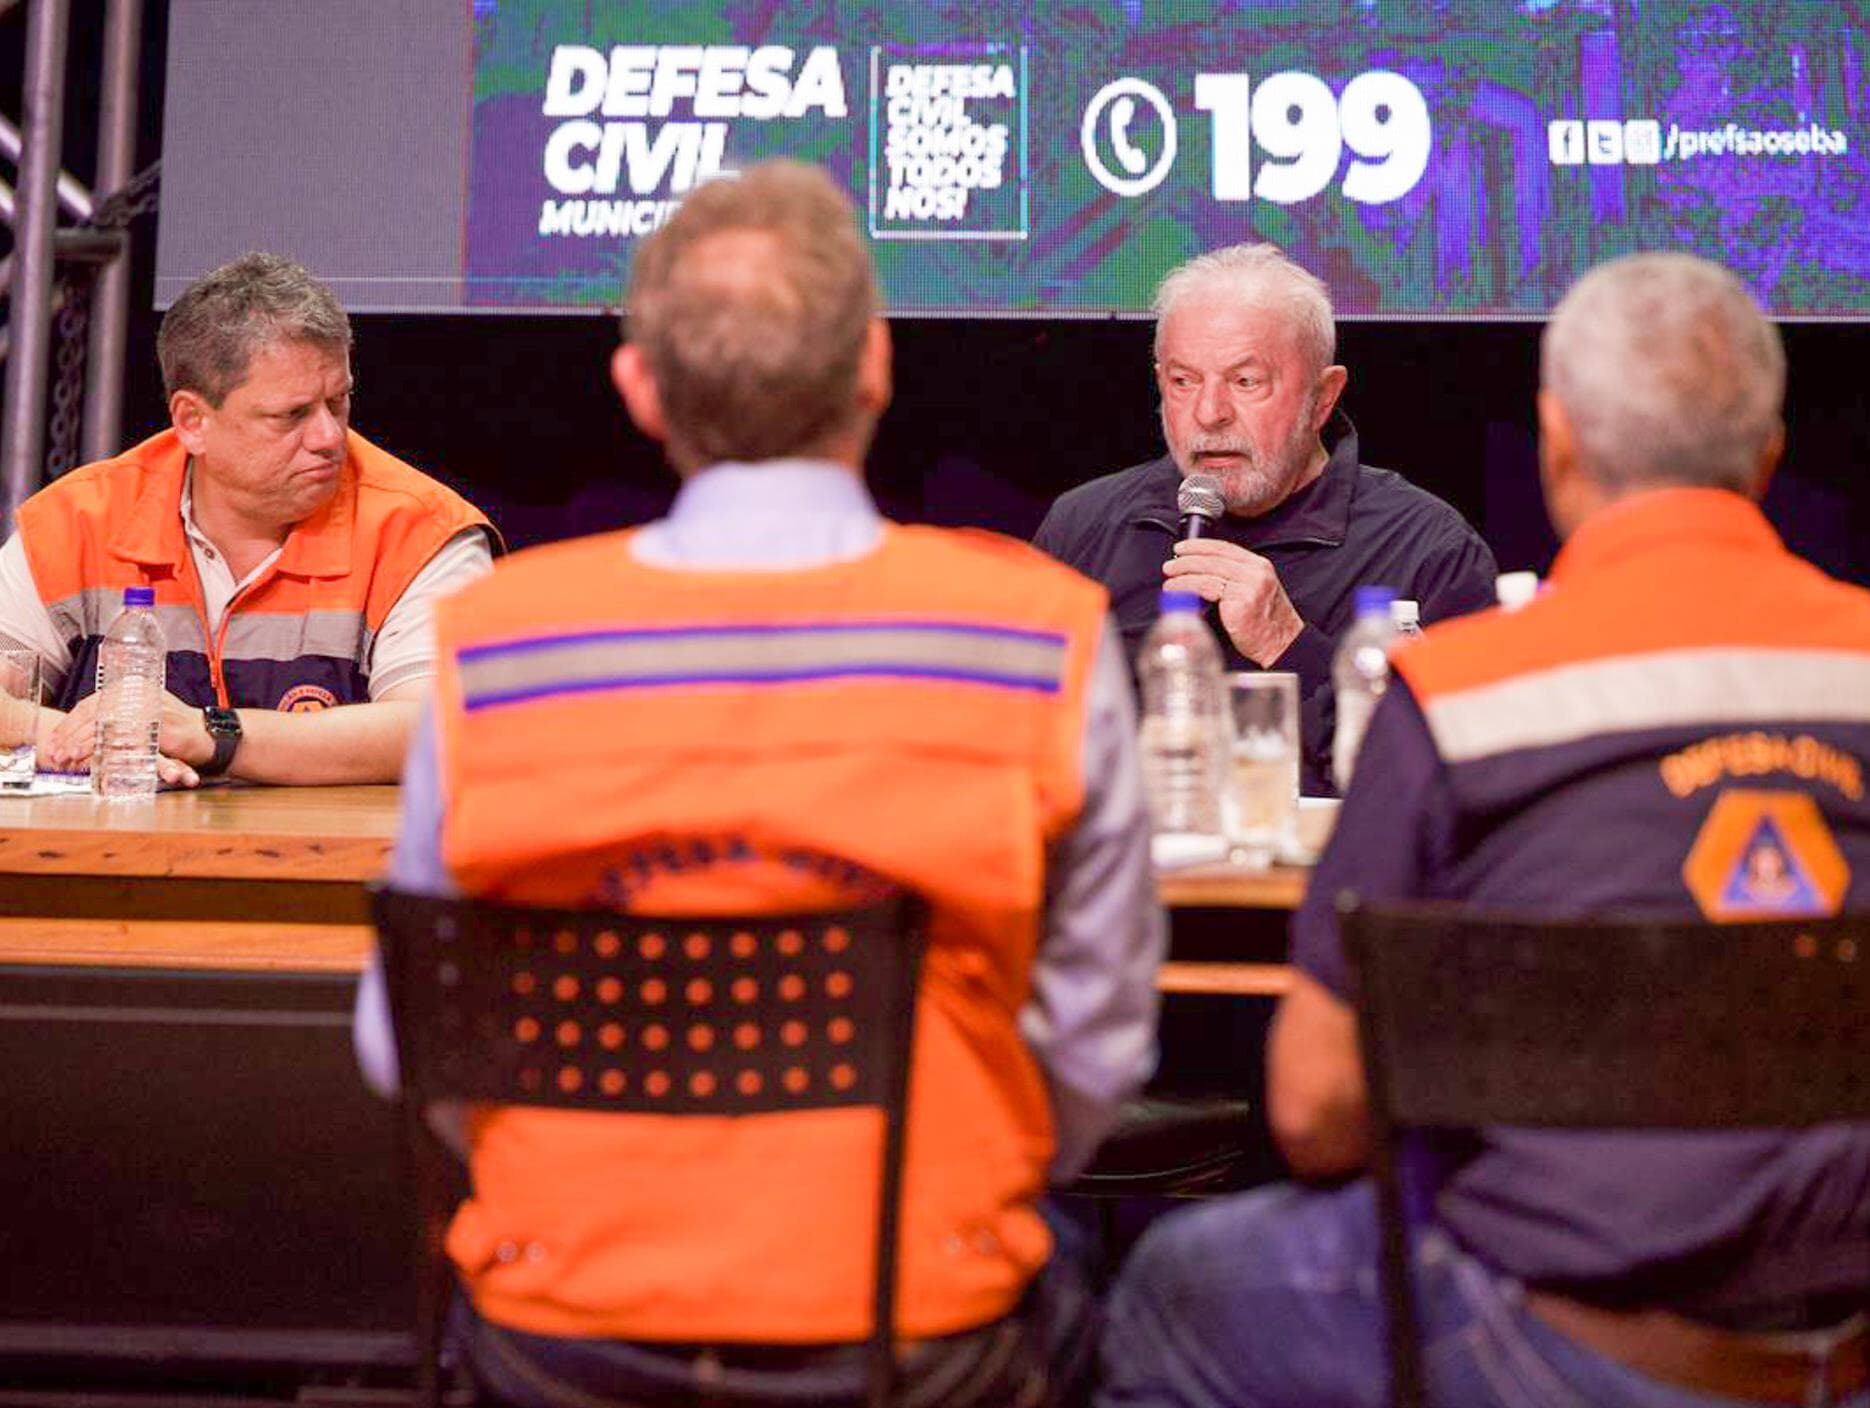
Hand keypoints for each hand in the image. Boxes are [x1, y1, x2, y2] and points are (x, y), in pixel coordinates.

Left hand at [43, 690, 204, 787]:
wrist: (209, 735)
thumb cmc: (175, 729)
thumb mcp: (141, 717)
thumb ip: (117, 718)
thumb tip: (84, 732)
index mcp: (130, 686)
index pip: (90, 703)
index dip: (69, 724)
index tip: (55, 741)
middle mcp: (137, 691)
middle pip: (94, 713)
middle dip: (72, 736)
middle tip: (56, 753)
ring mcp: (148, 705)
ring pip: (106, 725)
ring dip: (85, 744)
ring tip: (69, 758)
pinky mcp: (157, 723)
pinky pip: (126, 738)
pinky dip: (108, 750)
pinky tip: (96, 760)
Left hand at [1163, 538, 1304, 664]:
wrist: (1280, 645)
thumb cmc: (1265, 623)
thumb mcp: (1255, 592)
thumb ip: (1234, 579)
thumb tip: (1200, 573)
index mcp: (1260, 566)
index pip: (1225, 548)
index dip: (1201, 546)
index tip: (1183, 548)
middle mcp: (1256, 573)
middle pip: (1214, 558)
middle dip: (1188, 558)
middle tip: (1170, 564)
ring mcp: (1248, 587)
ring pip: (1208, 572)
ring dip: (1183, 573)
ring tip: (1169, 578)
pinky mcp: (1240, 602)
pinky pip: (1206, 588)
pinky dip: (1187, 587)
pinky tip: (1176, 590)